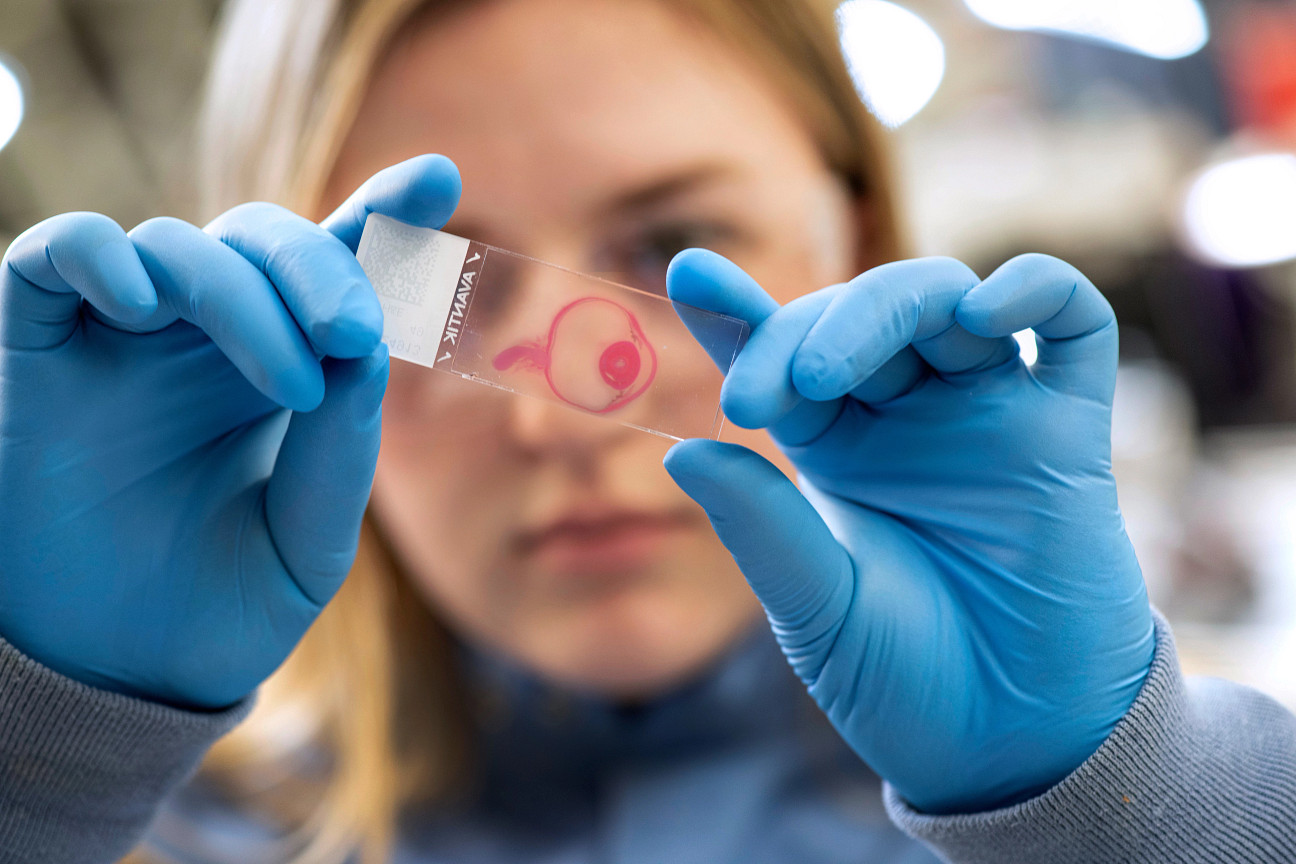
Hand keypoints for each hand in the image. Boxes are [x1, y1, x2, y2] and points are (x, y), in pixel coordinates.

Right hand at [0, 155, 459, 709]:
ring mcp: (124, 336)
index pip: (337, 270)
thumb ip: (339, 456)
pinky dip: (100, 257)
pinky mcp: (39, 345)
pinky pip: (59, 253)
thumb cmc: (219, 607)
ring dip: (243, 296)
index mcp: (286, 370)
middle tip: (355, 335)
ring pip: (180, 246)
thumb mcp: (305, 547)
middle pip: (265, 240)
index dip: (384, 214)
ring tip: (290, 382)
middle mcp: (209, 339)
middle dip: (322, 270)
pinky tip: (141, 305)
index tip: (440, 178)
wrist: (114, 672)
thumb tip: (364, 351)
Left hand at [663, 250, 1154, 813]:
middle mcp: (908, 417)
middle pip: (858, 315)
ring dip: (884, 307)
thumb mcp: (814, 607)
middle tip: (756, 397)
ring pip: (944, 301)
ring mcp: (987, 413)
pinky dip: (1034, 289)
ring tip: (828, 369)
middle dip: (802, 332)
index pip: (782, 355)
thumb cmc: (903, 680)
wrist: (1010, 746)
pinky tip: (984, 310)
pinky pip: (1070, 324)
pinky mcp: (1067, 428)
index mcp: (836, 449)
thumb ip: (758, 525)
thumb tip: (683, 450)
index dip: (737, 313)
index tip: (689, 275)